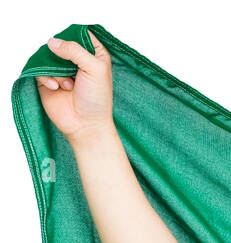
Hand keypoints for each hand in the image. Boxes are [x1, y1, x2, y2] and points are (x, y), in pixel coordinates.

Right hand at [34, 31, 114, 145]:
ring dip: (56, 69)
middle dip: (63, 56)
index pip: (81, 34)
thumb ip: (75, 50)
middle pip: (61, 42)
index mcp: (94, 55)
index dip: (75, 37)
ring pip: (48, 55)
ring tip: (68, 85)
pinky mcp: (48, 79)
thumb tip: (52, 41)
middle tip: (71, 71)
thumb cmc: (97, 100)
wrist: (86, 125)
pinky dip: (47, 77)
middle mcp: (77, 60)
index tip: (75, 50)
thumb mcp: (94, 69)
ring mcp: (61, 70)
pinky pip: (39, 69)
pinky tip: (57, 88)